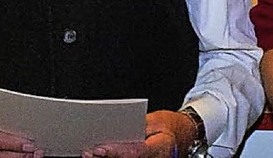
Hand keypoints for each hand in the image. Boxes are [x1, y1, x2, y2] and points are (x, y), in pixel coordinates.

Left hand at [81, 110, 195, 157]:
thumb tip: (119, 130)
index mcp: (161, 147)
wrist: (184, 133)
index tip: (99, 148)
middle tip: (88, 152)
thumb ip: (138, 126)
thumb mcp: (156, 120)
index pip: (135, 151)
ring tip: (90, 155)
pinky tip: (103, 156)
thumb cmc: (170, 125)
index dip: (116, 151)